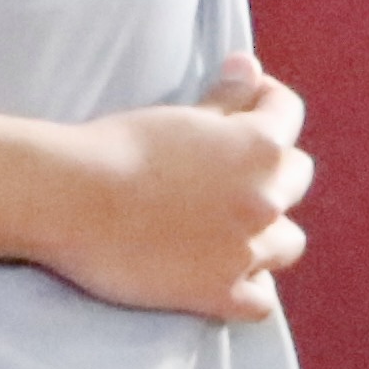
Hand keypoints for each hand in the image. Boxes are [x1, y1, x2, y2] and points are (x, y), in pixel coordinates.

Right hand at [52, 61, 311, 323]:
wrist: (72, 199)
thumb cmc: (118, 147)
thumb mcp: (179, 115)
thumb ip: (226, 97)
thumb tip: (251, 67)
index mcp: (258, 145)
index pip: (288, 114)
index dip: (268, 104)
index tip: (246, 105)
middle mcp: (265, 198)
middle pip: (296, 178)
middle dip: (271, 170)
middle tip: (230, 172)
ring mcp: (246, 250)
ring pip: (288, 242)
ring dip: (266, 232)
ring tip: (231, 229)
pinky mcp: (219, 293)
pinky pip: (261, 300)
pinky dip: (249, 287)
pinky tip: (226, 276)